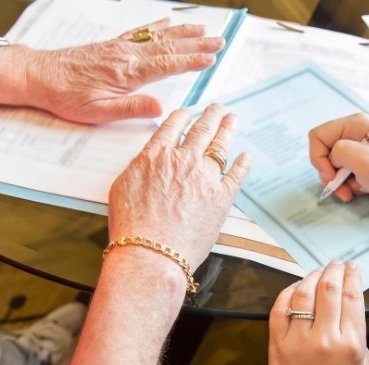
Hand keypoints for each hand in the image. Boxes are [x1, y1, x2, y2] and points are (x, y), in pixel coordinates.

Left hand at [0, 19, 224, 123]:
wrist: (38, 76)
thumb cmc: (66, 97)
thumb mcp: (98, 112)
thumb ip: (131, 108)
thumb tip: (160, 109)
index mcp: (128, 73)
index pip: (168, 65)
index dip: (192, 60)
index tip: (212, 58)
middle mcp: (127, 55)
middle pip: (169, 46)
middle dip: (197, 43)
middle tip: (220, 41)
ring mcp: (120, 47)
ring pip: (158, 36)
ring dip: (184, 32)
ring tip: (204, 28)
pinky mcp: (111, 45)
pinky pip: (141, 31)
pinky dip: (158, 25)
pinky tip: (168, 22)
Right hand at [107, 104, 250, 269]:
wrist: (151, 253)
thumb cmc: (132, 227)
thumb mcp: (122, 187)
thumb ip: (139, 168)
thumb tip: (148, 162)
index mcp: (157, 156)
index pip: (173, 127)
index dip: (182, 116)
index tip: (188, 112)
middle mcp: (183, 160)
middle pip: (201, 130)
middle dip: (211, 115)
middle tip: (217, 108)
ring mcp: (205, 177)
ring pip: (221, 145)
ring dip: (228, 129)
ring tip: (232, 120)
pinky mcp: (222, 197)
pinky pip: (236, 174)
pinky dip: (243, 164)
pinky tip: (246, 157)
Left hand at [269, 262, 368, 364]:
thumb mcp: (362, 362)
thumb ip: (358, 332)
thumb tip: (351, 302)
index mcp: (349, 343)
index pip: (352, 297)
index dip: (352, 276)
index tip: (352, 268)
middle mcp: (324, 338)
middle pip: (328, 289)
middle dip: (333, 271)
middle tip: (336, 265)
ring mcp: (298, 339)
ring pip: (303, 293)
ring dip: (312, 277)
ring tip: (318, 272)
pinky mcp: (278, 341)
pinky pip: (280, 307)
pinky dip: (288, 292)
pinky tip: (296, 287)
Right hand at [309, 113, 368, 207]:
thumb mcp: (367, 162)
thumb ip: (341, 152)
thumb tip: (330, 158)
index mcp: (353, 124)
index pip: (318, 136)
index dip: (319, 158)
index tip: (332, 175)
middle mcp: (351, 132)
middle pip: (322, 151)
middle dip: (328, 173)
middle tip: (342, 189)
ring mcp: (354, 145)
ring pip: (329, 164)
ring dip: (337, 181)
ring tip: (352, 191)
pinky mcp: (357, 158)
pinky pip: (340, 170)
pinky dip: (345, 183)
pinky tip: (359, 187)